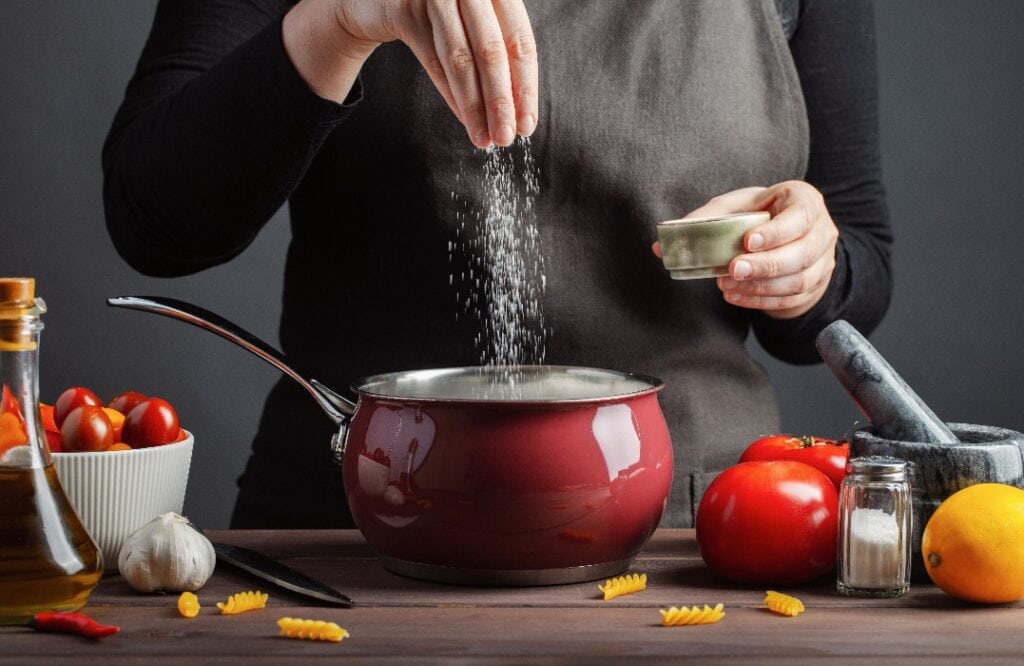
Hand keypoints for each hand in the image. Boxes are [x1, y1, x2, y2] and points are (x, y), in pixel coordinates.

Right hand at [285, 0, 537, 147]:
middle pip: (491, 51)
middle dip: (501, 102)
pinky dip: (451, 93)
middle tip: (506, 138)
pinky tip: (465, 119)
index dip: (524, 87)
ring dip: (474, 106)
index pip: (519, 40)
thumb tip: (518, 114)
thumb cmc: (437, 13)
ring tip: (484, 138)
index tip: (526, 124)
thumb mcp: (474, 23)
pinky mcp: (403, 7)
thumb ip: (497, 54)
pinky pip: (432, 58)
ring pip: (460, 58)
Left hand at [654, 182, 838, 318]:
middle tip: (733, 270)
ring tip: (728, 285)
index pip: (800, 216)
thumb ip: (702, 221)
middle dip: (766, 265)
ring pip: (799, 280)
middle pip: (803, 253)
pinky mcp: (815, 285)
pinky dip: (761, 301)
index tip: (747, 242)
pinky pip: (792, 299)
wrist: (784, 238)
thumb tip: (660, 246)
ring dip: (761, 287)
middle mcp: (822, 230)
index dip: (777, 231)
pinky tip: (735, 297)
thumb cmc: (757, 216)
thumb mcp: (733, 208)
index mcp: (804, 201)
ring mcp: (823, 261)